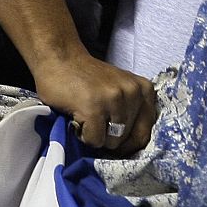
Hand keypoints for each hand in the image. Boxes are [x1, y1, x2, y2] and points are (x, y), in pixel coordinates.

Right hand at [35, 49, 157, 154]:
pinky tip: (78, 117)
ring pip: (112, 143)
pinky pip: (94, 140)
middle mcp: (134, 92)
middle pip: (127, 140)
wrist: (61, 59)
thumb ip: (131, 112)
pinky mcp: (94, 108)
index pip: (146, 133)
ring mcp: (114, 99)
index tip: (112, 138)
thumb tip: (133, 147)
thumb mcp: (119, 91)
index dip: (128, 144)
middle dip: (109, 138)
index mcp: (144, 89)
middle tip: (95, 120)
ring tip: (86, 117)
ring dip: (95, 136)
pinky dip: (83, 135)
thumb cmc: (88, 80)